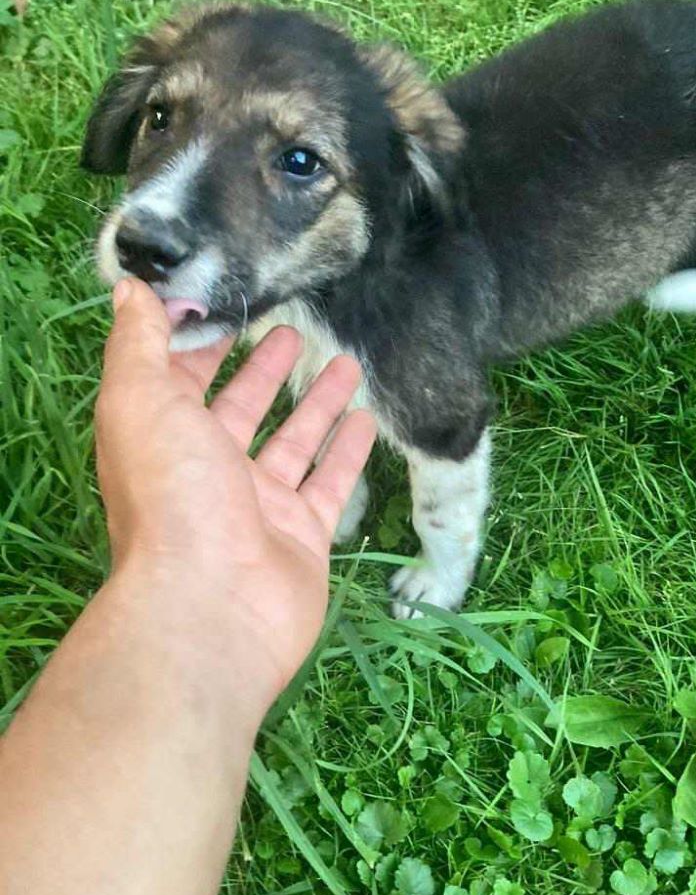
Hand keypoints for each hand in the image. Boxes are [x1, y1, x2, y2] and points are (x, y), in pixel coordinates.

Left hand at [96, 278, 375, 702]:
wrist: (212, 606)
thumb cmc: (173, 495)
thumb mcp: (139, 402)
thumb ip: (135, 343)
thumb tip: (129, 288)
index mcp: (163, 439)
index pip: (181, 379)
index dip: (202, 342)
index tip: (231, 303)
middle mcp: (208, 472)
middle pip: (240, 409)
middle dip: (263, 369)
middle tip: (295, 328)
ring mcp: (258, 507)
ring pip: (293, 442)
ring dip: (316, 403)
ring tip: (348, 361)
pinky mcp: (302, 536)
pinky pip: (329, 484)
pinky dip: (347, 453)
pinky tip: (365, 419)